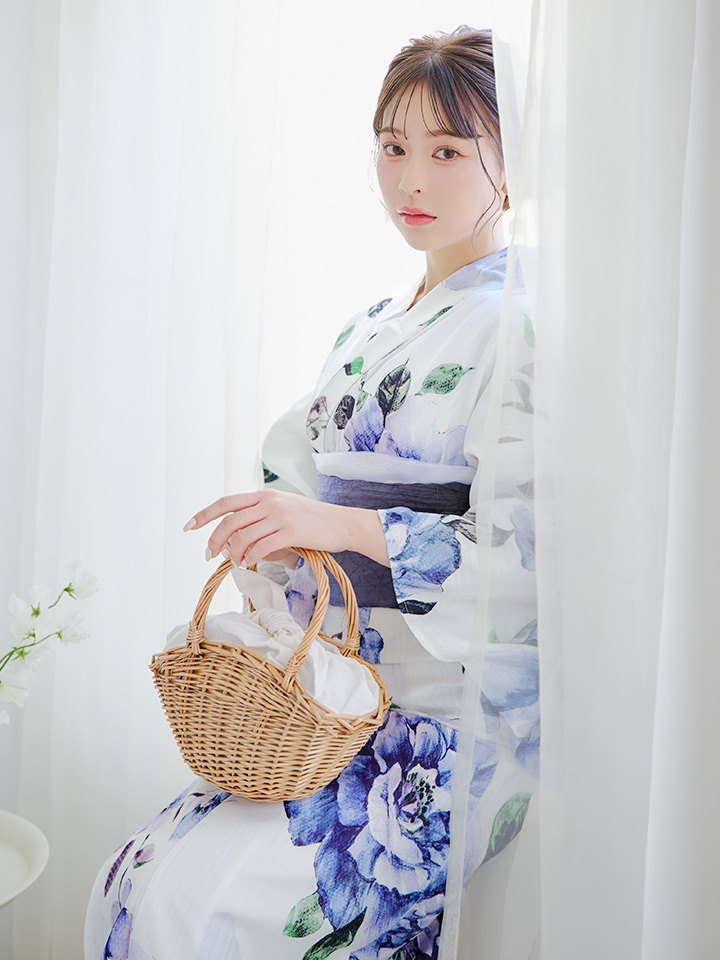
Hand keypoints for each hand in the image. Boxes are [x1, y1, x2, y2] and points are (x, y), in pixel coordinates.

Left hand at [184, 490, 389, 567]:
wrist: (343, 523)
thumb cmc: (314, 520)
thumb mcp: (285, 508)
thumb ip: (262, 515)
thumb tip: (237, 535)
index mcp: (265, 495)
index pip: (227, 502)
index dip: (205, 514)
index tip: (190, 526)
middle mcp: (269, 502)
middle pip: (229, 521)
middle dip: (214, 540)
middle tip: (209, 555)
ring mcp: (280, 516)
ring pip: (242, 536)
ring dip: (232, 553)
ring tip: (234, 562)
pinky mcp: (291, 532)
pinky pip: (260, 547)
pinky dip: (249, 558)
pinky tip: (249, 563)